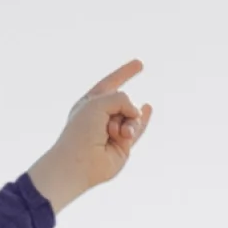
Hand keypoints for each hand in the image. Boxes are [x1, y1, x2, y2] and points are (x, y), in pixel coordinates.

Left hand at [27, 60, 151, 212]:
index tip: (139, 64)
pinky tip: (148, 108)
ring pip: (132, 117)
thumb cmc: (81, 132)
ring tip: (115, 134)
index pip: (110, 83)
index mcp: (89, 104)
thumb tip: (137, 113)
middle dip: (121, 108)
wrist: (79, 163)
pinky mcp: (122, 146)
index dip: (124, 73)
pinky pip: (137, 129)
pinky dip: (143, 120)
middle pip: (123, 101)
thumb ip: (121, 99)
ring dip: (128, 123)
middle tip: (107, 125)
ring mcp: (112, 132)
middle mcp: (101, 117)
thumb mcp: (99, 102)